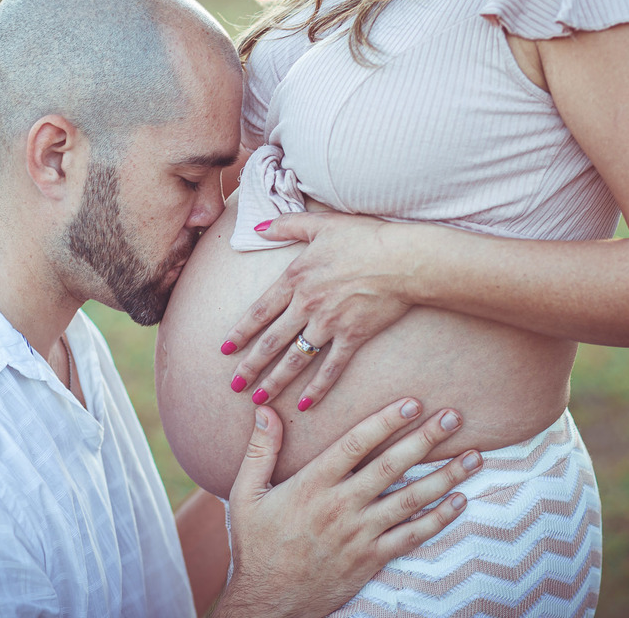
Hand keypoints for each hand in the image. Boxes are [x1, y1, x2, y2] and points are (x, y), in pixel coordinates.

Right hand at [215, 399, 481, 617]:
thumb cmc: (257, 545)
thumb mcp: (247, 494)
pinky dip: (438, 518)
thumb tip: (264, 410)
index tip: (413, 402)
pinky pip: (412, 535)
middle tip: (455, 417)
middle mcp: (341, 506)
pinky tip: (459, 500)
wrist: (268, 601)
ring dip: (445, 476)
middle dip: (426, 439)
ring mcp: (360, 534)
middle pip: (392, 466)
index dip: (386, 421)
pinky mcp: (371, 558)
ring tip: (475, 456)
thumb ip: (260, 450)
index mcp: (313, 485)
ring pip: (411, 500)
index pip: (356, 444)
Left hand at [223, 212, 412, 410]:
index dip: (241, 331)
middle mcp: (307, 304)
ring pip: (295, 359)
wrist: (403, 259)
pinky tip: (304, 404)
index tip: (225, 349)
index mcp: (296, 278)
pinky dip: (317, 388)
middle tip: (235, 384)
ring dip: (275, 381)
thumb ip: (286, 224)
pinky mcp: (353, 337)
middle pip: (272, 340)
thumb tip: (257, 225)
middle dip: (251, 364)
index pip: (260, 310)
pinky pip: (330, 368)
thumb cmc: (365, 237)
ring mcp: (329, 324)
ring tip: (259, 398)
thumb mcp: (321, 224)